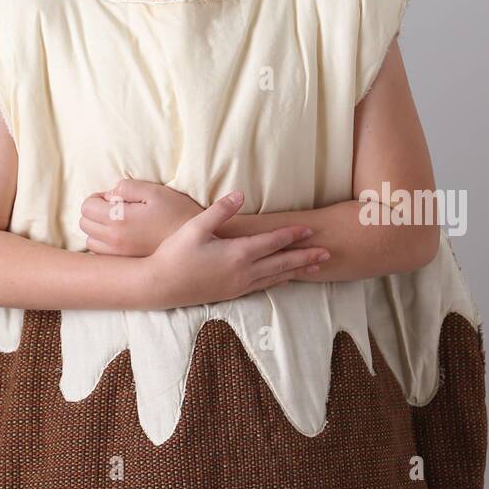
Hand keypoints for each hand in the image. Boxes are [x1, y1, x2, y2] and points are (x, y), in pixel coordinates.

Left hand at [80, 179, 203, 257]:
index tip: (113, 198)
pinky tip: (122, 238)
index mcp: (119, 219)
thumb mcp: (154, 191)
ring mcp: (118, 255)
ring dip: (98, 230)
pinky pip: (101, 254)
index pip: (87, 207)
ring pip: (90, 240)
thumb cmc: (176, 212)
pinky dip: (105, 245)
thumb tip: (109, 195)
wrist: (194, 241)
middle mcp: (114, 240)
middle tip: (116, 208)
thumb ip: (127, 188)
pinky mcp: (125, 263)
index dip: (97, 198)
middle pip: (85, 223)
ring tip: (119, 223)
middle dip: (95, 212)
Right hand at [146, 190, 330, 308]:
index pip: (272, 243)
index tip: (310, 230)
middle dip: (305, 257)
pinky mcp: (233, 293)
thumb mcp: (196, 227)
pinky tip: (285, 279)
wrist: (160, 285)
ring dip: (297, 271)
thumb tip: (240, 195)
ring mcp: (239, 286)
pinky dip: (280, 281)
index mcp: (237, 254)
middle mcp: (243, 272)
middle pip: (282, 263)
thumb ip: (220, 211)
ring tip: (316, 268)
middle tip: (328, 253)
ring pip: (276, 278)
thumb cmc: (175, 253)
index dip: (292, 235)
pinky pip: (264, 287)